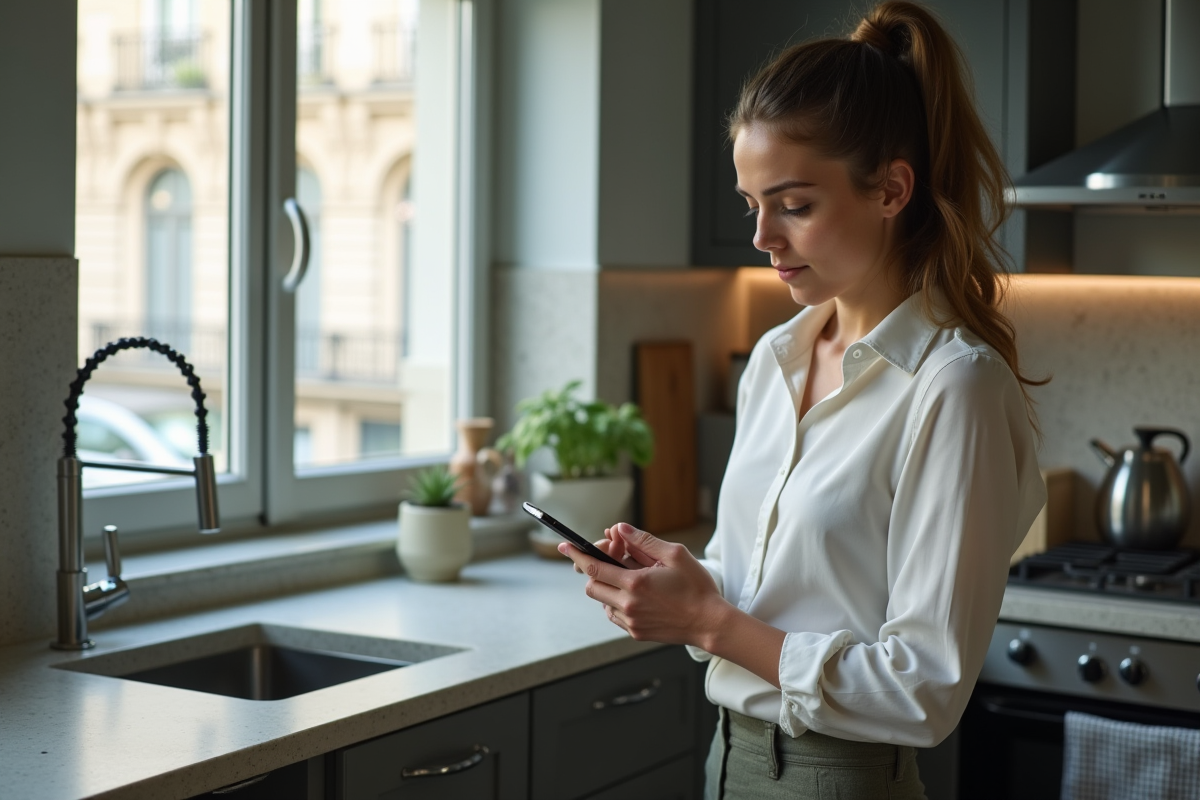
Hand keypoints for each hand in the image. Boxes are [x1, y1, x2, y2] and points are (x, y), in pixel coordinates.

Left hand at [558, 522, 727, 647]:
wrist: (709, 623)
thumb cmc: (696, 587)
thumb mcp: (674, 555)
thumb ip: (643, 541)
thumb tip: (619, 529)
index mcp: (635, 583)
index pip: (594, 567)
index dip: (577, 554)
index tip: (565, 546)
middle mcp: (628, 604)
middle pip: (592, 586)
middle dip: (595, 571)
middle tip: (615, 561)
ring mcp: (630, 621)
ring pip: (602, 601)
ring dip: (608, 587)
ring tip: (634, 580)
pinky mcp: (635, 632)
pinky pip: (613, 614)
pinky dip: (617, 603)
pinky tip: (637, 596)